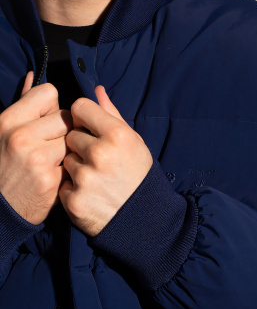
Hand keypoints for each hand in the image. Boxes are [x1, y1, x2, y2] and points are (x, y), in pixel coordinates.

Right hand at [0, 72, 71, 223]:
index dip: (51, 107)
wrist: (1, 209)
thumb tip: (32, 75)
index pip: (49, 92)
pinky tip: (53, 176)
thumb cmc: (4, 165)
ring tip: (50, 161)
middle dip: (62, 130)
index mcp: (8, 120)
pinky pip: (73, 162)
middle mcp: (21, 136)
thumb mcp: (4, 131)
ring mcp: (37, 159)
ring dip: (67, 150)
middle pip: (65, 116)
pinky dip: (67, 169)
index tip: (45, 121)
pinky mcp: (52, 180)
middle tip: (48, 146)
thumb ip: (22, 103)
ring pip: (72, 139)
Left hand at [59, 86, 152, 235]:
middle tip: (98, 160)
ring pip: (65, 159)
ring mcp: (85, 178)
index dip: (83, 117)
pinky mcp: (74, 200)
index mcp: (117, 135)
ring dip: (76, 167)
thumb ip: (112, 114)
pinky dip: (72, 188)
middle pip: (70, 134)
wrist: (143, 219)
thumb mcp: (134, 142)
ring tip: (96, 179)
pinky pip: (62, 183)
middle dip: (80, 145)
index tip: (89, 128)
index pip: (79, 107)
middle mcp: (100, 154)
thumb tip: (96, 89)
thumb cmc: (138, 175)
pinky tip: (90, 193)